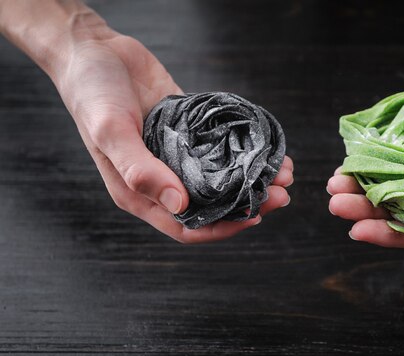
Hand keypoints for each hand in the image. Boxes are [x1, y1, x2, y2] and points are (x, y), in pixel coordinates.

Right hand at [54, 31, 292, 242]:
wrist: (95, 50)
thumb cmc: (92, 94)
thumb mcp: (111, 132)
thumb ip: (141, 171)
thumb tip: (179, 205)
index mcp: (140, 193)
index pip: (186, 226)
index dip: (221, 228)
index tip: (254, 217)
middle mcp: (162, 179)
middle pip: (211, 205)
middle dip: (248, 203)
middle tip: (281, 193)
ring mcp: (178, 155)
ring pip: (221, 178)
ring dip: (252, 178)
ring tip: (282, 171)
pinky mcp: (190, 132)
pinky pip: (222, 147)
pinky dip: (245, 150)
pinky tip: (267, 147)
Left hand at [327, 45, 403, 247]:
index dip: (390, 236)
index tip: (357, 230)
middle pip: (398, 209)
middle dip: (365, 210)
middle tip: (336, 203)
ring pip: (388, 183)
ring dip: (360, 185)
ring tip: (335, 183)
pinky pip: (390, 154)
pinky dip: (369, 158)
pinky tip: (349, 159)